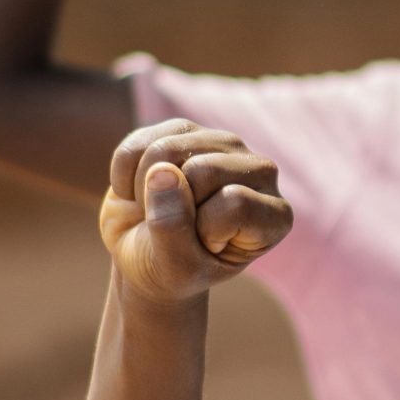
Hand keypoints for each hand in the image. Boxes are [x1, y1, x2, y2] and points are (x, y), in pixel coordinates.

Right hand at [98, 121, 291, 306]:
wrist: (144, 255)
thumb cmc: (170, 269)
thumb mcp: (175, 267)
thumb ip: (172, 228)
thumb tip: (161, 170)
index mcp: (276, 215)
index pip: (235, 204)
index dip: (204, 230)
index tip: (202, 247)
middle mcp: (262, 173)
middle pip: (203, 171)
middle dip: (169, 205)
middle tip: (170, 227)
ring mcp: (226, 145)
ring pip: (168, 151)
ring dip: (143, 189)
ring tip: (154, 208)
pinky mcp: (186, 130)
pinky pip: (139, 143)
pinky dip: (124, 174)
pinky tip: (141, 191)